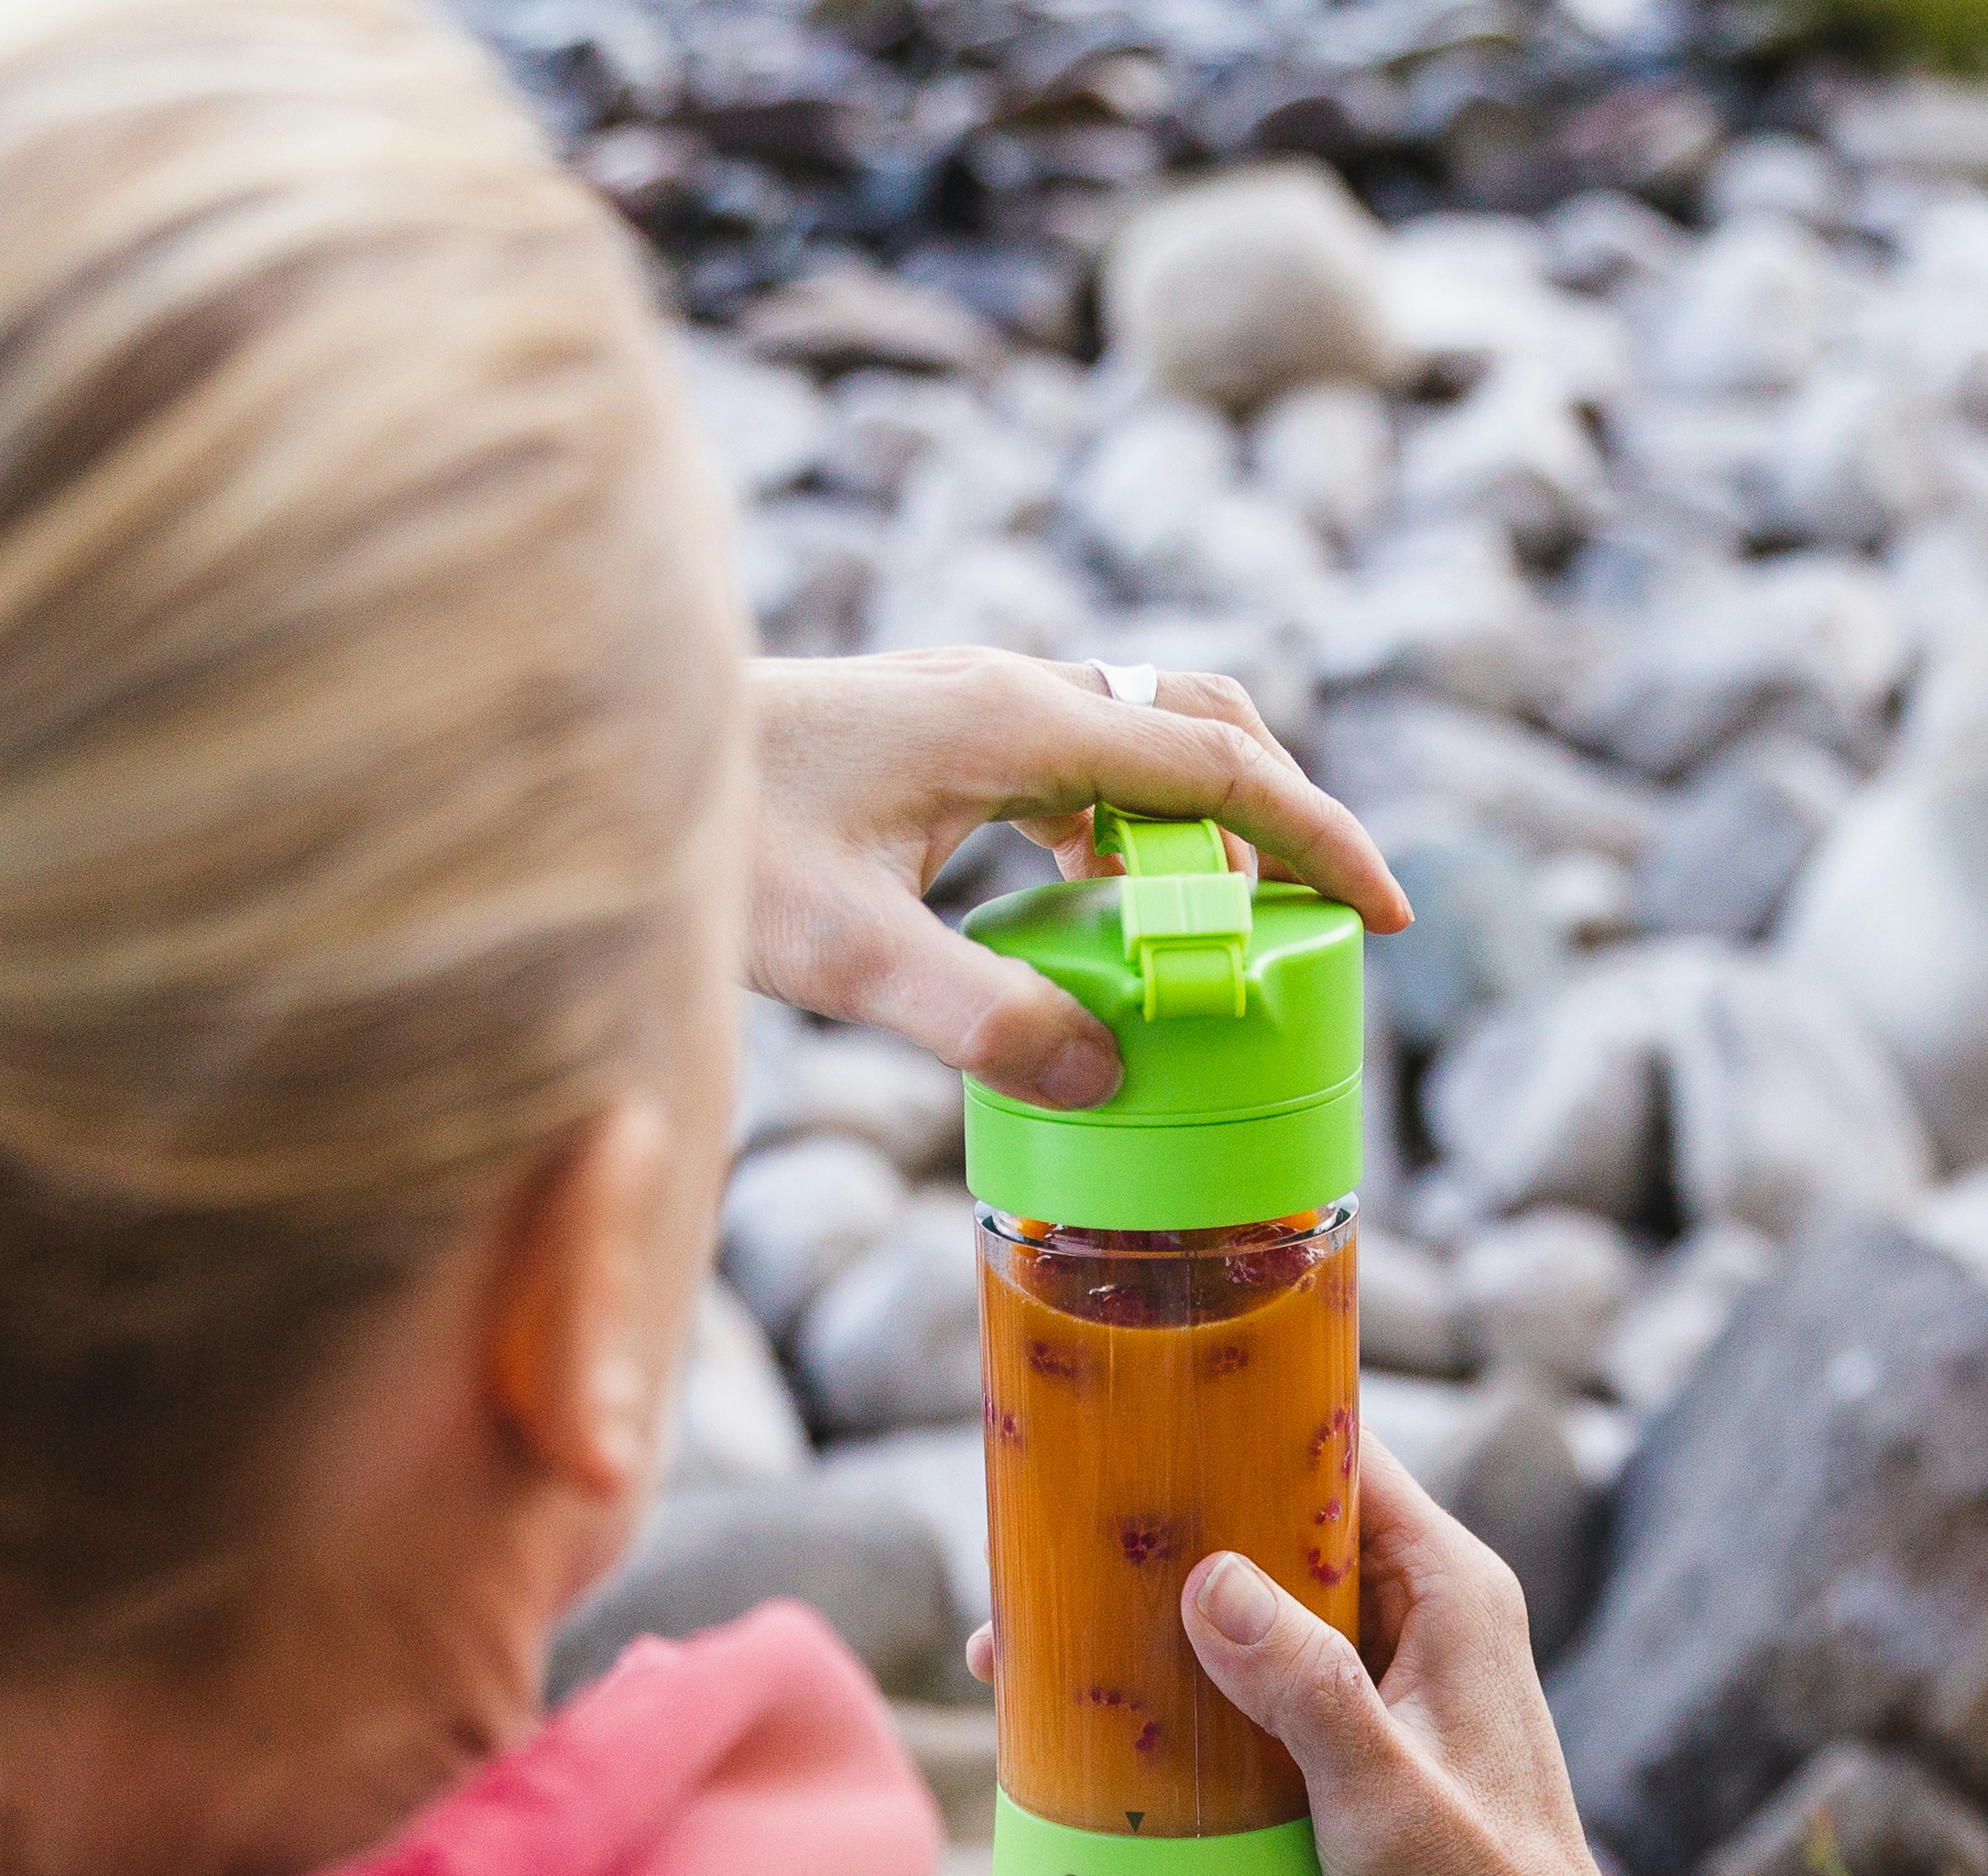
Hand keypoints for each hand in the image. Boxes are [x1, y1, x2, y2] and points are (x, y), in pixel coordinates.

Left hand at [741, 650, 1410, 1110]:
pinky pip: (1079, 766)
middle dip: (1282, 816)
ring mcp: (973, 702)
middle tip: (1321, 922)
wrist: (600, 750)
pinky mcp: (938, 730)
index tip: (1387, 915)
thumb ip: (976, 1015)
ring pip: (1142, 741)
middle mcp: (1008, 690)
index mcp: (1015, 720)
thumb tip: (1107, 1073)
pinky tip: (1104, 911)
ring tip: (1220, 936)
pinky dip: (1129, 832)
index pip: (1220, 768)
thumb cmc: (710, 842)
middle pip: (1203, 725)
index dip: (1320, 839)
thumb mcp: (842, 954)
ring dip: (1202, 826)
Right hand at [964, 1442, 1636, 1875]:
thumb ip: (1307, 1687)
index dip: (1247, 1423)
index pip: (1341, 1457)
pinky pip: (1250, 1678)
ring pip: (1253, 1606)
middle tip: (1058, 1531)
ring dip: (1160, 1616)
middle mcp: (1415, 1614)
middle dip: (1176, 1529)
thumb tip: (1211, 1582)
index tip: (1147, 1412)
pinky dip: (1179, 1684)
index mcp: (1449, 1591)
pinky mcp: (1342, 1736)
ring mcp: (1377, 1675)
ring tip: (1041, 1625)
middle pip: (1279, 1526)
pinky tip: (1092, 1705)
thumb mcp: (1385, 1798)